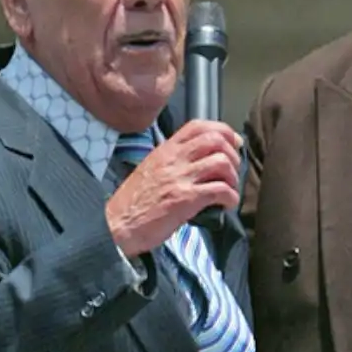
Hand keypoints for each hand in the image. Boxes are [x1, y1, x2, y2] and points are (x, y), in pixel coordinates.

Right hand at [105, 120, 240, 257]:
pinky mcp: (185, 199)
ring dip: (233, 177)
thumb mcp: (151, 170)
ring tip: (229, 189)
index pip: (199, 126)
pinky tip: (227, 205)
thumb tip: (199, 161)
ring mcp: (180, 177)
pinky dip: (231, 197)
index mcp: (166, 150)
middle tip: (233, 172)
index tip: (234, 144)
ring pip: (221, 162)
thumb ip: (173, 161)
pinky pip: (219, 190)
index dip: (223, 131)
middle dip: (233, 155)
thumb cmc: (134, 202)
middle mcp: (174, 159)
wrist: (117, 225)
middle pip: (216, 140)